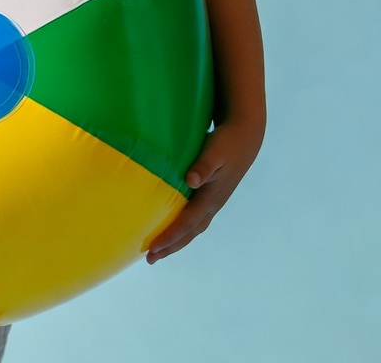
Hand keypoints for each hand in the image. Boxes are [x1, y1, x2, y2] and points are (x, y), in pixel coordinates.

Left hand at [146, 119, 262, 263]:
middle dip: (171, 246)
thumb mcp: (214, 152)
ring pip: (194, 227)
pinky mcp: (212, 195)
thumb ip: (203, 166)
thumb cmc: (226, 143)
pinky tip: (174, 227)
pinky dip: (184, 227)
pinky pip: (196, 218)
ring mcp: (214, 201)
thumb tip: (190, 181)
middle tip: (150, 259)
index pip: (187, 222)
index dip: (170, 236)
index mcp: (211, 197)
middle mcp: (213, 204)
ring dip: (177, 239)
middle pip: (190, 232)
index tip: (153, 248)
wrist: (245, 137)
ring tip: (159, 249)